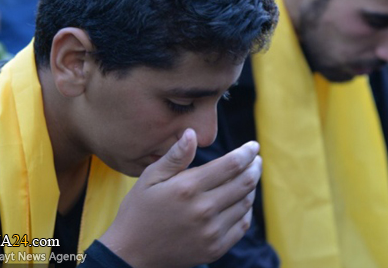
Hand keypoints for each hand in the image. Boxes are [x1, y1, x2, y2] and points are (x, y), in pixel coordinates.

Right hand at [99, 128, 260, 267]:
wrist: (131, 255)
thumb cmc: (139, 211)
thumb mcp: (150, 178)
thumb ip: (175, 156)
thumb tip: (192, 133)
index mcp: (187, 188)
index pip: (231, 165)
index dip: (247, 153)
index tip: (253, 146)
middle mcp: (203, 210)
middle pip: (244, 183)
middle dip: (254, 167)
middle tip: (256, 160)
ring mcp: (211, 232)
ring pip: (245, 203)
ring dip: (251, 187)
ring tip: (248, 177)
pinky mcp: (215, 249)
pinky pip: (242, 226)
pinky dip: (246, 210)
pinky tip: (241, 201)